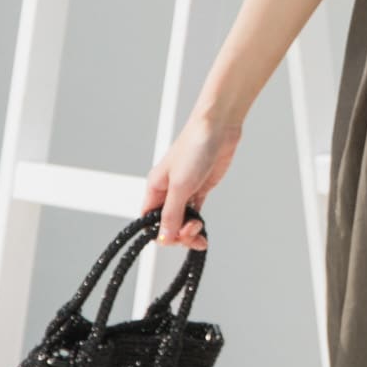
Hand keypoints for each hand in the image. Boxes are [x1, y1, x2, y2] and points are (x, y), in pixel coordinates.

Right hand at [141, 113, 241, 248]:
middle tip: (192, 231)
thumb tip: (164, 237)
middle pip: (167, 224)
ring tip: (200, 228)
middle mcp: (167, 191)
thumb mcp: (180, 186)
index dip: (160, 233)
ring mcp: (185, 191)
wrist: (218, 129)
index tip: (174, 237)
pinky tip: (203, 228)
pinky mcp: (200, 189)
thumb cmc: (194, 147)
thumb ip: (172, 214)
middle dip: (179, 233)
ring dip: (190, 231)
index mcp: (155, 188)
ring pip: (182, 220)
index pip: (149, 220)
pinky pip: (195, 212)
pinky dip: (198, 223)